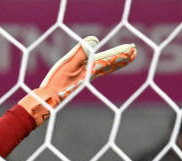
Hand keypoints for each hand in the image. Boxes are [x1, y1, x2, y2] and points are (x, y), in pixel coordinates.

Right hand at [20, 36, 136, 125]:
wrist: (48, 100)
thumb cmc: (57, 84)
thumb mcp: (68, 65)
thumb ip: (81, 52)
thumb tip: (95, 39)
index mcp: (90, 70)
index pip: (109, 59)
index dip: (121, 53)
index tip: (133, 50)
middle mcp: (90, 74)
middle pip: (109, 64)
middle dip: (121, 58)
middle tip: (133, 54)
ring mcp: (83, 78)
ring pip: (103, 68)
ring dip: (114, 62)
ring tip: (123, 59)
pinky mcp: (76, 81)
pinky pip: (94, 72)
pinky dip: (101, 67)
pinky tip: (98, 68)